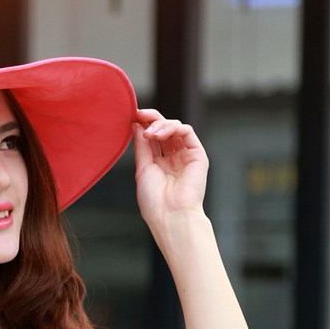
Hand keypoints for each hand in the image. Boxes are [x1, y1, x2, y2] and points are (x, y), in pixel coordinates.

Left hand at [132, 109, 208, 228]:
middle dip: (151, 118)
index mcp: (158, 164)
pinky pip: (186, 131)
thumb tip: (136, 124)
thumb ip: (142, 145)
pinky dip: (172, 127)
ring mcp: (185, 156)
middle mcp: (173, 158)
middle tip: (139, 114)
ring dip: (160, 124)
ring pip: (174, 128)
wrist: (170, 215)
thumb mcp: (143, 168)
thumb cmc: (154, 200)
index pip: (151, 138)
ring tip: (149, 132)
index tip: (132, 117)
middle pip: (163, 130)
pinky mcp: (197, 155)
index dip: (143, 125)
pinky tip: (158, 133)